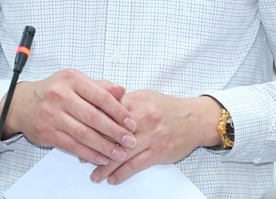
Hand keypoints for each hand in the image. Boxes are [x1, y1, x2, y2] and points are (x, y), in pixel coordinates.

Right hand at [0, 68, 138, 165]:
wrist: (22, 103)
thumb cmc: (54, 90)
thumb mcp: (76, 81)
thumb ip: (99, 86)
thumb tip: (122, 91)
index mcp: (72, 79)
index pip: (101, 97)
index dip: (118, 111)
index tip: (131, 123)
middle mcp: (61, 95)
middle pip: (93, 117)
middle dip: (115, 132)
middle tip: (130, 141)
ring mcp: (52, 114)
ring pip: (83, 134)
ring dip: (104, 146)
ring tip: (119, 153)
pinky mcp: (47, 132)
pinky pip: (72, 145)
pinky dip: (88, 153)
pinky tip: (101, 158)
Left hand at [91, 91, 221, 184]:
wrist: (195, 118)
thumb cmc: (167, 108)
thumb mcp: (144, 97)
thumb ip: (123, 101)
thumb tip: (98, 107)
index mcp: (136, 101)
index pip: (108, 113)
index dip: (92, 124)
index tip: (79, 133)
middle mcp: (142, 117)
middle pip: (112, 134)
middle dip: (95, 147)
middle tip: (81, 158)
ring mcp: (151, 135)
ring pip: (122, 153)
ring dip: (105, 166)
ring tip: (94, 175)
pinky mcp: (159, 151)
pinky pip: (136, 164)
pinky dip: (122, 173)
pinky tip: (112, 179)